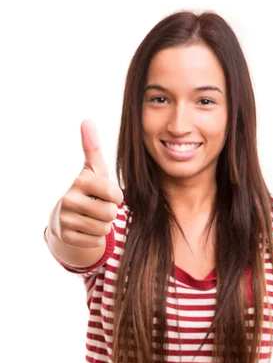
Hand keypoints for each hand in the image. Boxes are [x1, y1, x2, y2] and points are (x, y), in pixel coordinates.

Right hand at [52, 120, 123, 248]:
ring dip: (103, 225)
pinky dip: (95, 237)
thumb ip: (93, 148)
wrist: (66, 217)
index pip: (115, 195)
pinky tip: (86, 229)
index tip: (107, 195)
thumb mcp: (93, 171)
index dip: (116, 198)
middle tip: (98, 208)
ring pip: (104, 228)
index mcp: (80, 181)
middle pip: (111, 213)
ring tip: (92, 217)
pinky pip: (96, 241)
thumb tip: (87, 120)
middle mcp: (69, 199)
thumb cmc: (88, 191)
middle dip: (110, 213)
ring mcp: (66, 219)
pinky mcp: (67, 237)